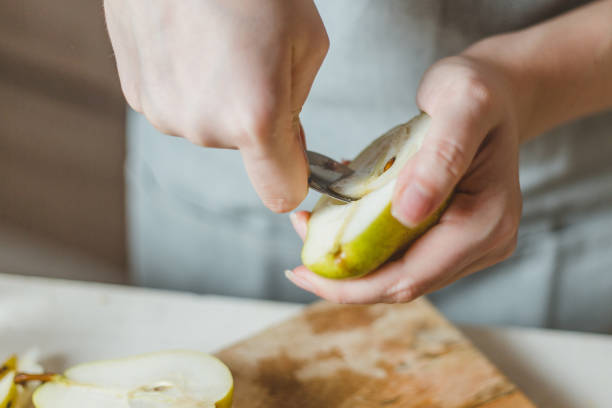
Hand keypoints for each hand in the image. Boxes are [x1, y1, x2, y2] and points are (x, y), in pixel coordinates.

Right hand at [104, 0, 328, 211]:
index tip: (297, 160)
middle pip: (245, 148)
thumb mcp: (307, 41)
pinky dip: (190, 86)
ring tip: (217, 43)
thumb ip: (298, 106)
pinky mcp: (137, 95)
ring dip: (220, 98)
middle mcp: (204, 127)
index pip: (281, 191)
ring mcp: (164, 113)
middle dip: (257, 116)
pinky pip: (180, 107)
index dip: (294, 177)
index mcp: (254, 116)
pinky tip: (188, 44)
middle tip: (252, 57)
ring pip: (210, 126)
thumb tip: (284, 142)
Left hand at [287, 55, 522, 302]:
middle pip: (404, 283)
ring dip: (354, 258)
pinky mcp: (456, 235)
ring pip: (401, 271)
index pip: (412, 277)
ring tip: (313, 226)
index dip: (354, 286)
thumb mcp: (463, 105)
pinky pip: (405, 251)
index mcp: (487, 222)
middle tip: (300, 244)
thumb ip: (441, 156)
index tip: (303, 272)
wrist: (495, 91)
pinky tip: (341, 216)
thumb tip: (408, 213)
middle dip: (346, 275)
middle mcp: (486, 242)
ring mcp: (474, 244)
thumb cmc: (479, 91)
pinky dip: (369, 239)